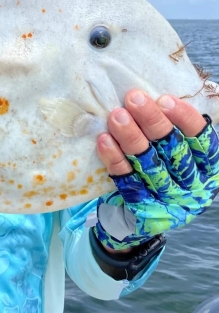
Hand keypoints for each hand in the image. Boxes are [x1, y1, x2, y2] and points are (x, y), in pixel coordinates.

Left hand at [94, 89, 218, 251]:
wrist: (143, 216)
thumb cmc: (165, 171)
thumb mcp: (183, 153)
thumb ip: (180, 130)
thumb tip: (174, 96)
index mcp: (208, 167)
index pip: (203, 140)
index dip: (185, 118)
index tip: (164, 99)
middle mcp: (192, 184)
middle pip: (173, 149)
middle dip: (152, 121)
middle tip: (133, 98)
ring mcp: (166, 197)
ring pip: (149, 164)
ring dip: (131, 137)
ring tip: (116, 116)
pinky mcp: (141, 206)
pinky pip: (126, 179)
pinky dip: (114, 158)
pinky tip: (104, 140)